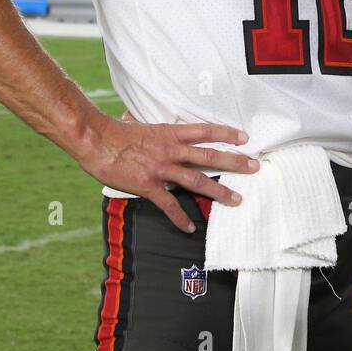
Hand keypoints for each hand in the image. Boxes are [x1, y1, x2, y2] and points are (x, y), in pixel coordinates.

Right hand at [77, 112, 258, 232]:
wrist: (96, 141)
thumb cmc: (116, 132)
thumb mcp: (142, 124)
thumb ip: (157, 130)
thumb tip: (161, 126)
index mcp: (170, 133)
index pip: (205, 131)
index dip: (226, 133)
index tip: (245, 137)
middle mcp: (171, 150)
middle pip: (209, 156)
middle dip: (235, 162)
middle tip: (255, 166)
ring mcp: (161, 168)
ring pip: (197, 180)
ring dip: (219, 191)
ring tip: (237, 200)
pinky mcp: (148, 186)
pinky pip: (169, 205)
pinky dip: (181, 217)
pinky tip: (191, 227)